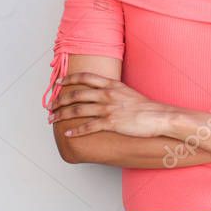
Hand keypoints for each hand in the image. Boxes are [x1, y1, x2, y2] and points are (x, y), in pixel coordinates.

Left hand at [48, 72, 172, 137]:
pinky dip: (76, 130)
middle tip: (50, 106)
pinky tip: (68, 133)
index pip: (85, 77)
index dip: (69, 79)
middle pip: (76, 94)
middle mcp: (108, 94)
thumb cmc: (146, 107)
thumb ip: (113, 91)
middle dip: (60, 100)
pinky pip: (88, 127)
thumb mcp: (128, 92)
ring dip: (62, 115)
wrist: (159, 116)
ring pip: (78, 110)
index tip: (58, 83)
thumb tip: (102, 93)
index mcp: (112, 85)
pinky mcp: (111, 123)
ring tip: (53, 119)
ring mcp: (109, 108)